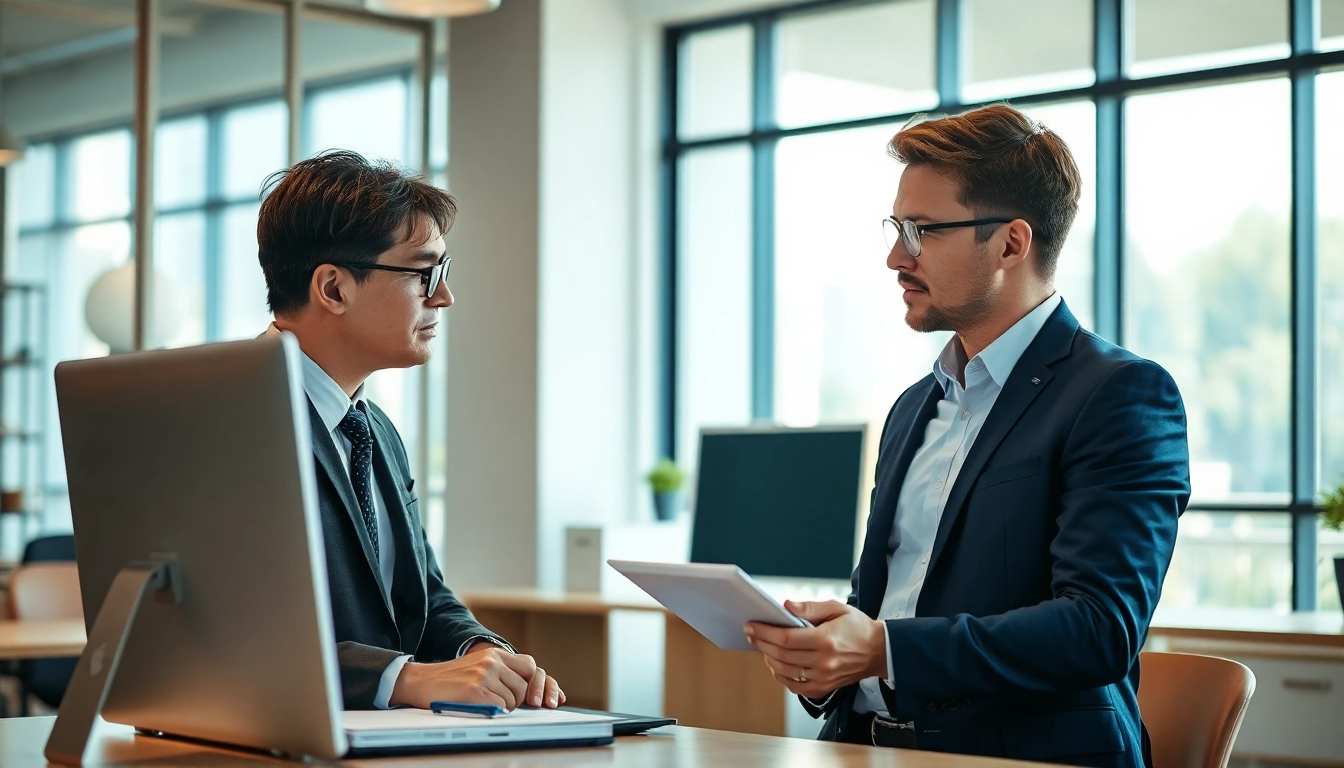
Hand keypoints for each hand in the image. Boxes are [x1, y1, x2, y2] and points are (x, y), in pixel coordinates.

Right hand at [389, 645, 565, 709]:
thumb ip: (501, 669)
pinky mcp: (476, 691)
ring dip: (502, 707)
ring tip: (483, 703)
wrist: (423, 681)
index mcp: (495, 653)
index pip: (530, 666)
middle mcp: (492, 661)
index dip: (530, 683)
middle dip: (515, 699)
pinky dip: (493, 713)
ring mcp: (484, 675)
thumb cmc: (452, 679)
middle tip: (497, 701)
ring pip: (513, 699)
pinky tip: (478, 707)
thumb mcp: (479, 664)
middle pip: (523, 686)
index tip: (525, 694)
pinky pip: (500, 708)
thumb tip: (527, 685)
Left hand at [744, 600, 886, 698]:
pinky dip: (780, 675)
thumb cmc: (858, 627)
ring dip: (768, 659)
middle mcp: (824, 662)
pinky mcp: (824, 688)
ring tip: (761, 646)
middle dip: (761, 643)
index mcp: (826, 640)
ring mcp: (823, 678)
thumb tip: (786, 605)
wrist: (879, 651)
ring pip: (785, 672)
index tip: (752, 625)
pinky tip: (776, 663)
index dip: (765, 632)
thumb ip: (810, 607)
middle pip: (782, 655)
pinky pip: (794, 686)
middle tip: (750, 634)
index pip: (787, 639)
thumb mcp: (837, 608)